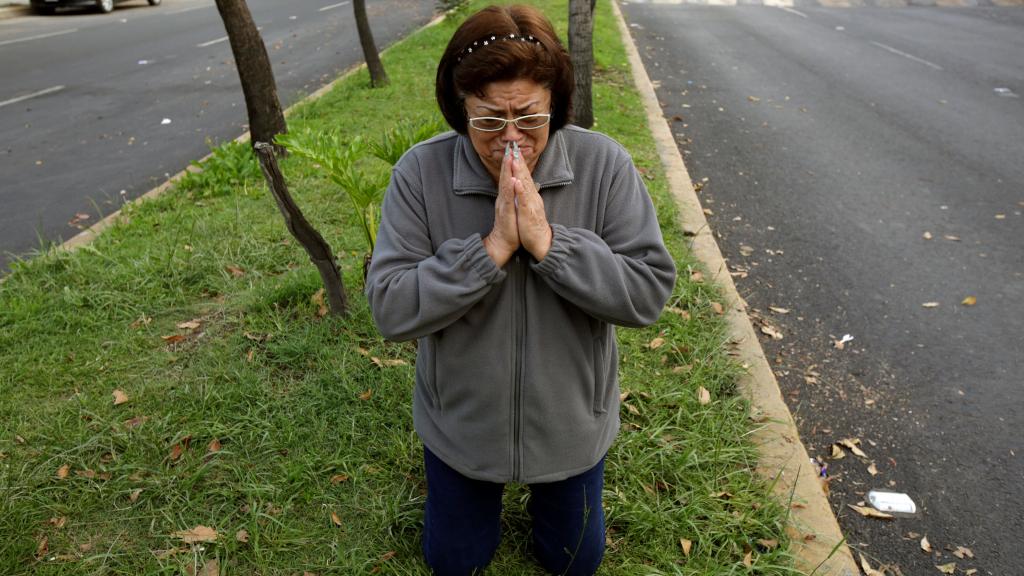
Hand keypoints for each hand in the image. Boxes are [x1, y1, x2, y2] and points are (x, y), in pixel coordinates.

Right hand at [482, 145, 519, 266]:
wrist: (502, 241)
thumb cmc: (509, 225)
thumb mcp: (512, 207)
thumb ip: (513, 195)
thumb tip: (516, 184)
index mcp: (506, 195)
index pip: (508, 176)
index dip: (510, 163)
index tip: (513, 149)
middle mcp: (503, 197)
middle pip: (505, 176)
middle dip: (507, 161)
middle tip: (509, 146)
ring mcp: (503, 204)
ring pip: (505, 184)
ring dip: (507, 171)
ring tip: (509, 158)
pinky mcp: (506, 212)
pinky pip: (508, 199)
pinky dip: (510, 189)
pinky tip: (512, 180)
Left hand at [510, 145, 551, 260]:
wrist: (540, 242)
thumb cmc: (531, 225)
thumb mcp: (528, 207)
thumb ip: (526, 196)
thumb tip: (524, 185)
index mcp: (530, 195)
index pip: (524, 176)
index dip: (519, 163)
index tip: (514, 150)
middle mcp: (531, 197)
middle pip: (525, 176)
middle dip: (519, 161)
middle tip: (514, 147)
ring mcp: (530, 204)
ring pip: (525, 185)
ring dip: (520, 171)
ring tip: (515, 159)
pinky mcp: (528, 213)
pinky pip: (523, 200)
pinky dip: (520, 191)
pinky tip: (517, 182)